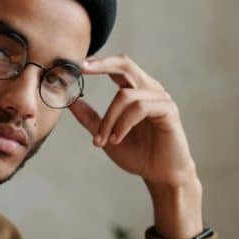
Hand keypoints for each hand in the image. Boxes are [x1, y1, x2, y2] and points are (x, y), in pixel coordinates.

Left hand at [69, 54, 202, 238]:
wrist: (160, 176)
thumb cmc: (139, 155)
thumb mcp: (107, 135)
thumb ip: (90, 118)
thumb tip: (70, 102)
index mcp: (136, 92)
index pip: (118, 67)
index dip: (98, 62)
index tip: (77, 64)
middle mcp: (149, 90)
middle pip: (125, 65)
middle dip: (102, 65)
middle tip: (82, 68)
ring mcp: (161, 99)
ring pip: (126, 95)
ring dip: (109, 119)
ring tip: (104, 140)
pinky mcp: (169, 111)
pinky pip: (140, 108)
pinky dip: (124, 123)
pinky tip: (118, 139)